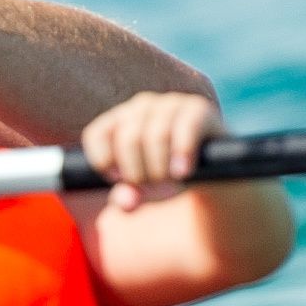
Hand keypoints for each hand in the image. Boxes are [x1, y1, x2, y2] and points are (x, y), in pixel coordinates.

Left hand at [78, 90, 222, 208]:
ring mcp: (170, 103)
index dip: (103, 161)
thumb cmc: (166, 178)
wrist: (209, 173)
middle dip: (139, 172)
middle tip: (152, 186)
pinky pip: (185, 128)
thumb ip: (127, 198)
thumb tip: (126, 202)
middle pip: (128, 139)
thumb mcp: (143, 192)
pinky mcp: (198, 109)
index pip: (96, 134)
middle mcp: (142, 106)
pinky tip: (182, 171)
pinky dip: (182, 153)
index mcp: (119, 120)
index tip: (118, 180)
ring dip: (161, 168)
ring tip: (171, 181)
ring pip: (156, 135)